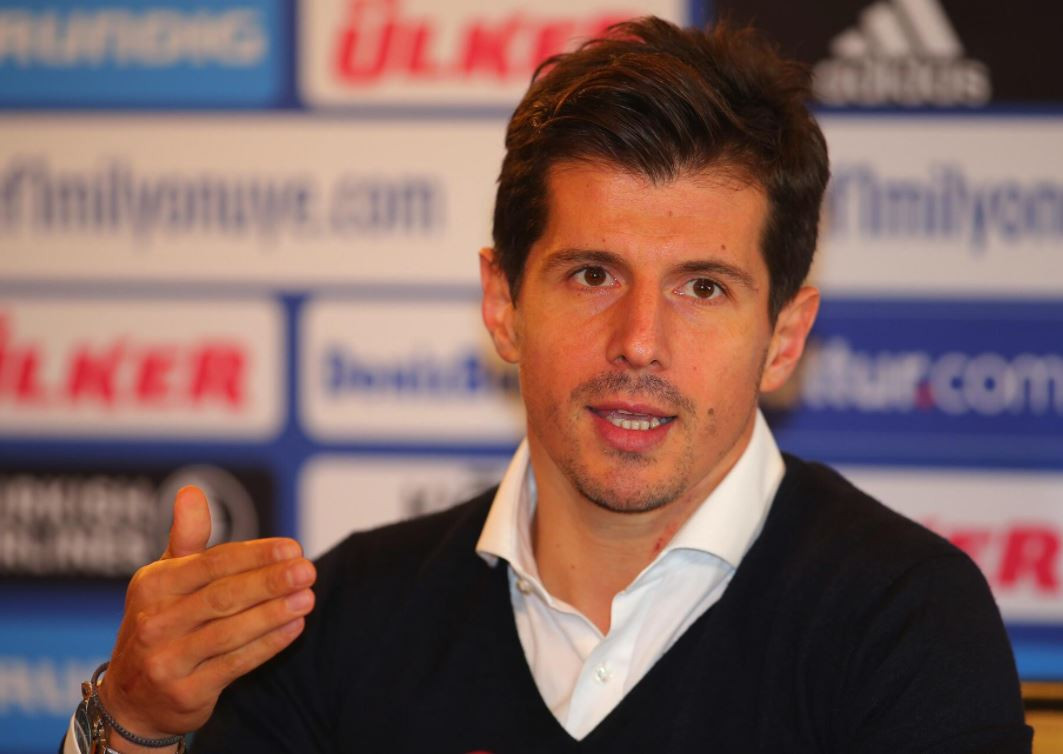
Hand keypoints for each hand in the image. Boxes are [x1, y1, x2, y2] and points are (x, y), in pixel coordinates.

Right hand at [98, 485, 315, 748]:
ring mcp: (166, 660)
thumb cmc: (162, 623)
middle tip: (308, 569)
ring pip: (230, 631)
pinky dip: (268, 645)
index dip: (255, 555)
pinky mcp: (184, 693)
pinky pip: (234, 665)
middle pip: (223, 596)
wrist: (132, 700)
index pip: (212, 564)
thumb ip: (186, 536)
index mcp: (151, 585)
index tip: (293, 548)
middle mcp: (153, 622)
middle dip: (270, 582)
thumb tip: (191, 490)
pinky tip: (295, 627)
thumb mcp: (164, 579)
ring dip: (274, 613)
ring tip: (307, 597)